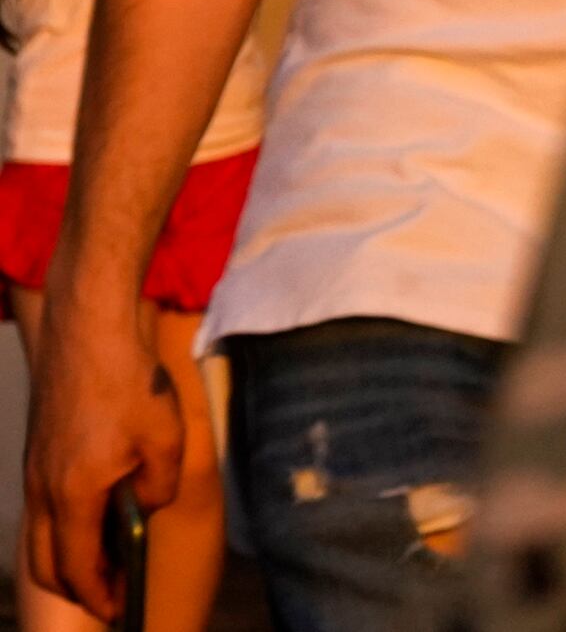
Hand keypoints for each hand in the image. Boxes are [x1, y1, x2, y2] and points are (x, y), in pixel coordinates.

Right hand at [21, 291, 181, 620]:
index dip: (99, 596)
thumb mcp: (166, 438)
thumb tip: (145, 509)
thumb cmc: (128, 379)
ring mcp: (35, 472)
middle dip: (76, 588)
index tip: (119, 610)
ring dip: (67, 558)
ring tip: (107, 559)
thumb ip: (159, 488)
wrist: (87, 327)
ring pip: (39, 538)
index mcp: (73, 495)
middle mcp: (43, 491)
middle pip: (46, 564)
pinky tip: (97, 516)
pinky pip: (42, 509)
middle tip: (111, 594)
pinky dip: (63, 527)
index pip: (78, 568)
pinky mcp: (38, 453)